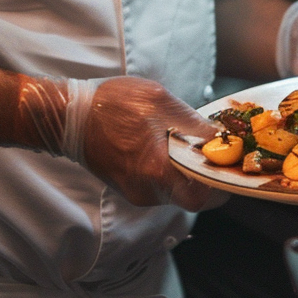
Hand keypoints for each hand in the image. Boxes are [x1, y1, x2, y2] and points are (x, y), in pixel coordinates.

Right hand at [82, 76, 227, 211]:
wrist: (69, 117)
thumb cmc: (110, 105)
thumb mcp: (158, 101)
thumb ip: (192, 123)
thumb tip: (219, 137)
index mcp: (156, 169)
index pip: (203, 197)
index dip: (221, 185)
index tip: (229, 166)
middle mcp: (147, 190)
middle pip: (191, 197)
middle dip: (206, 177)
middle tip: (213, 154)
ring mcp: (136, 192)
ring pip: (176, 192)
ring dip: (187, 172)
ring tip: (186, 145)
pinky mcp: (129, 188)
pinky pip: (159, 186)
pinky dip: (169, 171)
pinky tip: (165, 147)